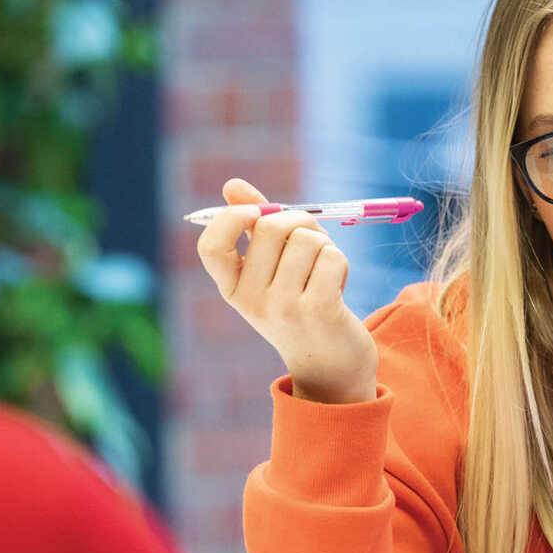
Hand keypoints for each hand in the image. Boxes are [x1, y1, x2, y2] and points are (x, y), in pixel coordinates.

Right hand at [195, 178, 377, 403]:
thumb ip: (254, 227)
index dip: (233, 218)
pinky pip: (331, 256)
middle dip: (300, 222)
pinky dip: (340, 261)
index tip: (257, 214)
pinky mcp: (317, 310)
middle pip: (270, 227)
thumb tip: (232, 184)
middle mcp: (251, 301)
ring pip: (307, 239)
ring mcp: (283, 308)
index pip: (211, 246)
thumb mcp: (271, 271)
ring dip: (325, 245)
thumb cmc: (301, 307)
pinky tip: (337, 285)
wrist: (331, 368)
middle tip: (314, 240)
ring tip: (325, 271)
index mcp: (232, 289)